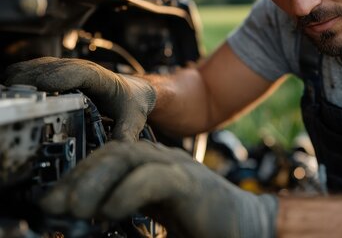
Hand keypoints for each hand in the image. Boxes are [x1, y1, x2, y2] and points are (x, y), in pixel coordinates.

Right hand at [5, 57, 155, 141]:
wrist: (131, 90)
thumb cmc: (130, 102)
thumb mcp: (133, 119)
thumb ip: (126, 134)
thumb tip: (119, 150)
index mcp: (98, 76)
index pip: (75, 72)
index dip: (56, 79)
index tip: (39, 92)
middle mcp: (76, 68)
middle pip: (44, 69)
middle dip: (28, 86)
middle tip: (18, 109)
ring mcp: (62, 69)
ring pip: (30, 69)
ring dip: (19, 85)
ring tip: (14, 108)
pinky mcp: (50, 73)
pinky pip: (27, 74)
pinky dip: (17, 85)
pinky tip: (15, 102)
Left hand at [42, 141, 277, 237]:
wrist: (251, 228)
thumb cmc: (205, 226)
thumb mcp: (157, 218)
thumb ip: (127, 213)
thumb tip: (93, 222)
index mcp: (153, 168)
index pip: (109, 158)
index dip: (77, 176)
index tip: (52, 203)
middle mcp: (164, 161)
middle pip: (114, 151)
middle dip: (80, 176)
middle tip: (54, 206)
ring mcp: (179, 168)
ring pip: (129, 156)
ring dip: (95, 180)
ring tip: (74, 210)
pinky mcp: (191, 183)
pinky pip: (153, 178)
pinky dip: (126, 193)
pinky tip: (108, 213)